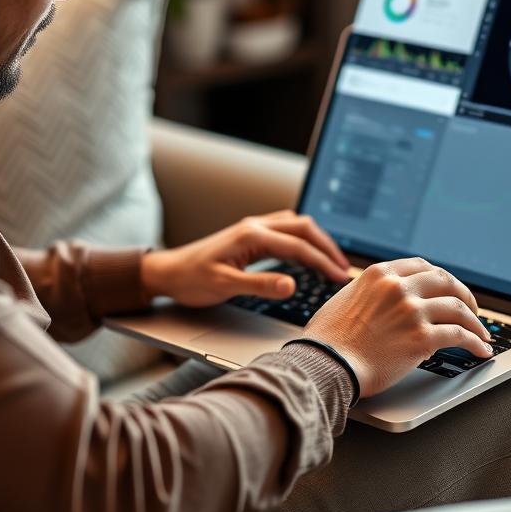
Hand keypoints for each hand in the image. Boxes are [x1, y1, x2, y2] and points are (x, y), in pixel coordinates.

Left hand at [140, 210, 350, 307]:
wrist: (167, 272)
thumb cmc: (190, 279)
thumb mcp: (224, 285)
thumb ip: (259, 284)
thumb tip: (292, 284)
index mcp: (251, 235)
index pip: (298, 246)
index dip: (322, 262)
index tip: (340, 278)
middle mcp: (255, 226)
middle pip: (303, 228)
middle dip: (327, 246)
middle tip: (343, 268)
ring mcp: (253, 229)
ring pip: (295, 226)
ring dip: (316, 241)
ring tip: (331, 262)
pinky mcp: (250, 236)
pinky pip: (285, 232)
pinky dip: (303, 241)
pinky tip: (308, 256)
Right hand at [302, 258, 492, 398]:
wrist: (325, 363)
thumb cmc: (328, 339)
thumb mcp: (345, 299)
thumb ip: (370, 294)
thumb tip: (384, 302)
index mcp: (379, 274)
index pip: (422, 266)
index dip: (440, 278)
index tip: (448, 289)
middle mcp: (398, 287)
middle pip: (446, 281)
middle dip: (464, 295)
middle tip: (471, 309)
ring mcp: (411, 310)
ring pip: (458, 308)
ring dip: (475, 322)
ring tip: (481, 334)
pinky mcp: (422, 337)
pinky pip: (460, 336)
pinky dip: (475, 343)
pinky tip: (480, 350)